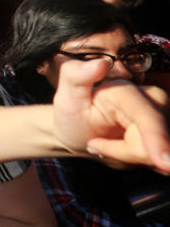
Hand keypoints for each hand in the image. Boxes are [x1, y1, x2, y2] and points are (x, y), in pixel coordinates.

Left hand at [52, 57, 169, 172]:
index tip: (164, 162)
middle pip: (161, 137)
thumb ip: (75, 75)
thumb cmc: (73, 113)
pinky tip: (126, 151)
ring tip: (111, 144)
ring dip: (137, 156)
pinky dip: (145, 160)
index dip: (157, 138)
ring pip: (165, 149)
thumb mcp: (66, 96)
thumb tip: (100, 63)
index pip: (148, 116)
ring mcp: (165, 114)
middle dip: (131, 152)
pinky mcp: (167, 128)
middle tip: (97, 143)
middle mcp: (153, 98)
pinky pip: (166, 155)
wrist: (80, 131)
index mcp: (126, 88)